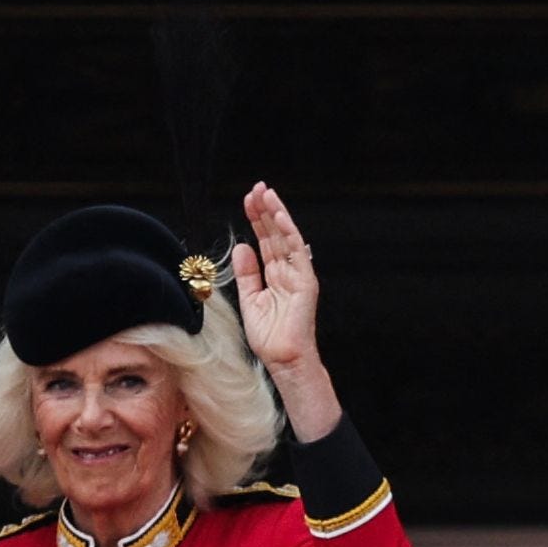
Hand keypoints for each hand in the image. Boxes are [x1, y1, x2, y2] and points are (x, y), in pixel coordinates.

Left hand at [228, 183, 341, 438]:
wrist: (283, 359)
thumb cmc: (269, 336)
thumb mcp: (250, 299)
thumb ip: (247, 272)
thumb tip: (242, 246)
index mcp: (275, 274)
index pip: (266, 240)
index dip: (257, 219)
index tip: (247, 199)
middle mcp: (288, 270)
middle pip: (276, 234)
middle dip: (266, 210)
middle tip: (256, 188)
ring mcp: (299, 274)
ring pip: (287, 237)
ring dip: (277, 214)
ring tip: (266, 194)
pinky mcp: (305, 282)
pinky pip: (298, 253)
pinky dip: (289, 234)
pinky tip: (279, 217)